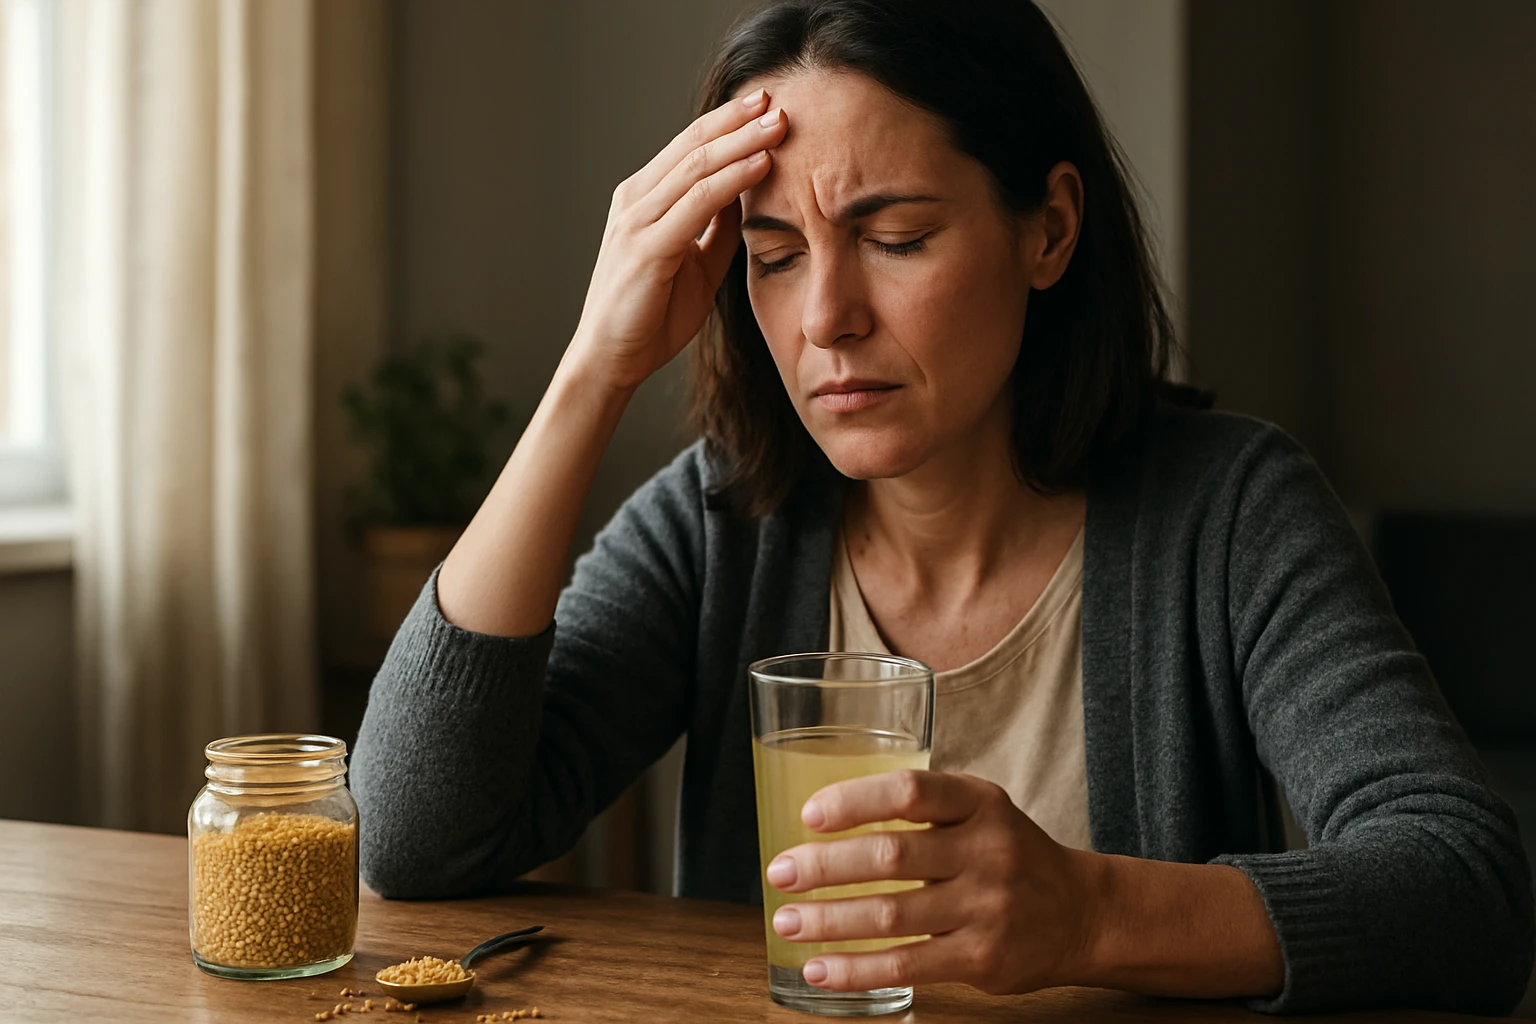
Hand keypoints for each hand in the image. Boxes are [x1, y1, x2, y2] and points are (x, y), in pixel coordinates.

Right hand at [565, 88, 788, 392]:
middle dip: (738, 120)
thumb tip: (749, 196)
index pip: (690, 148)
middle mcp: (636, 201)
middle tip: (778, 99)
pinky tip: (762, 165)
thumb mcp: (695, 265)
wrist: (611, 361)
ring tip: (780, 124)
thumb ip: (716, 229)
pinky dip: (733, 180)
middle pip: (693, 145)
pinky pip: (698, 203)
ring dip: (742, 141)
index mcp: (643, 201)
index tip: (766, 106)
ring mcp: (637, 221)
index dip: (728, 124)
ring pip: (697, 165)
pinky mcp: (647, 246)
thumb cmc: (650, 316)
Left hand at [765, 770, 1093, 994]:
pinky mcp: (982, 957)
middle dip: (825, 866)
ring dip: (828, 920)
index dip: (855, 800)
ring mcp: (987, 907)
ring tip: (787, 921)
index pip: (911, 791)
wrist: (1082, 912)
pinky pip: (906, 965)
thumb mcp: (980, 811)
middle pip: (891, 856)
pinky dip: (856, 969)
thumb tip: (822, 823)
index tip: (809, 815)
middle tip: (780, 872)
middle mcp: (988, 850)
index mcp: (980, 802)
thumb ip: (920, 810)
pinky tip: (820, 969)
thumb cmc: (1009, 854)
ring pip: (891, 915)